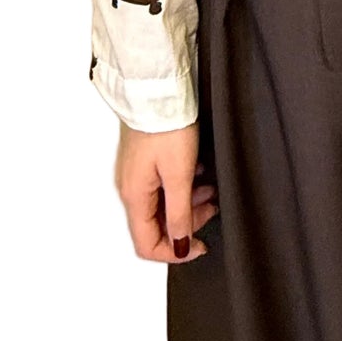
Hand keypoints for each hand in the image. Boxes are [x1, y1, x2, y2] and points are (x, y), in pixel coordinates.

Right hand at [115, 119, 219, 262]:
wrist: (157, 88)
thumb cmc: (166, 125)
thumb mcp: (179, 174)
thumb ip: (179, 213)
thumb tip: (179, 245)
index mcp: (134, 196)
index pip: (147, 244)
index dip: (174, 252)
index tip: (200, 246)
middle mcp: (130, 188)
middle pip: (156, 224)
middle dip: (186, 223)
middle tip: (210, 207)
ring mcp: (136, 173)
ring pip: (161, 204)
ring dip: (187, 203)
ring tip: (209, 188)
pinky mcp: (144, 159)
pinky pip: (162, 185)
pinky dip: (181, 186)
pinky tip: (197, 171)